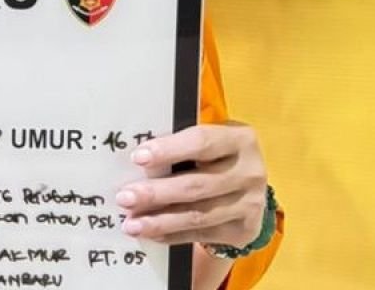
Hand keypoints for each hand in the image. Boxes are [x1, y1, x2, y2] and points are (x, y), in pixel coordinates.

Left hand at [115, 123, 266, 246]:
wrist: (248, 187)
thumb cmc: (214, 155)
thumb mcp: (206, 140)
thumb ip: (178, 143)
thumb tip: (135, 158)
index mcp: (239, 139)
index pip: (201, 142)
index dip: (168, 150)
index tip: (138, 158)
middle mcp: (250, 172)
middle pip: (196, 185)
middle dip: (156, 193)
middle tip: (125, 198)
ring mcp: (250, 204)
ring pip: (197, 215)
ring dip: (160, 220)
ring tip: (131, 223)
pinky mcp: (244, 230)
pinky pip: (201, 234)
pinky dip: (172, 234)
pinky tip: (150, 234)